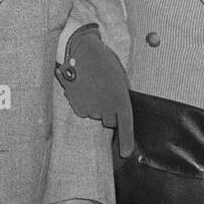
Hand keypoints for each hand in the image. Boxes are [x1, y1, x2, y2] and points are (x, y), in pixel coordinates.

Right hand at [55, 24, 134, 156]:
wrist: (79, 50)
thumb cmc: (103, 60)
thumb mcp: (120, 76)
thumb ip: (122, 94)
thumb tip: (120, 108)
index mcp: (119, 98)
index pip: (125, 125)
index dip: (126, 140)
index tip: (125, 153)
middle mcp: (105, 106)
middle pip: (110, 120)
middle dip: (110, 111)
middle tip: (106, 91)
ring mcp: (89, 107)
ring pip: (96, 115)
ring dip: (97, 105)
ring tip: (94, 86)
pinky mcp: (76, 106)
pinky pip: (84, 110)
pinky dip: (85, 103)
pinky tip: (84, 88)